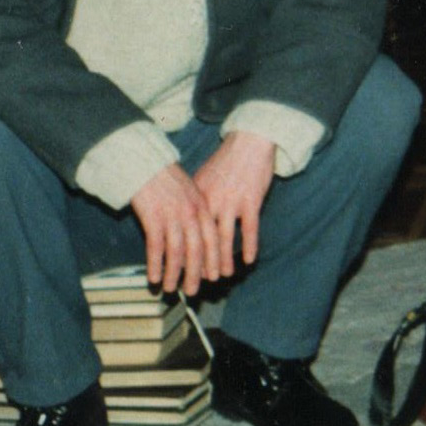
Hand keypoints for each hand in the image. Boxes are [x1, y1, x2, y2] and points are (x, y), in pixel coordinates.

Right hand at [129, 163, 220, 296]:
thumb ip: (198, 210)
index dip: (214, 259)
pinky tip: (154, 278)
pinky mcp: (153, 218)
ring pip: (177, 251)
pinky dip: (156, 264)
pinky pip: (156, 246)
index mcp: (203, 206)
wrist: (146, 164)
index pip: (213, 238)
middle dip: (197, 272)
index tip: (215, 277)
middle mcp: (191, 212)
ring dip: (175, 273)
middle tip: (195, 291)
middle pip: (198, 248)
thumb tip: (201, 233)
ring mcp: (173, 216)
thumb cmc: (167, 179)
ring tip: (172, 289)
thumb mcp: (191, 191)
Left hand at [192, 131, 277, 270]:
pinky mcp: (251, 200)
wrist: (249, 141)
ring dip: (222, 260)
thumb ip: (195, 200)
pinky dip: (250, 245)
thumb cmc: (227, 160)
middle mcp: (210, 202)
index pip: (185, 233)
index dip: (179, 255)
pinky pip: (250, 228)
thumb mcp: (203, 178)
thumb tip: (185, 219)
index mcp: (196, 198)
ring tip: (222, 276)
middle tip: (194, 284)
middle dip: (197, 266)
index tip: (174, 273)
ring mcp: (231, 202)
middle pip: (202, 241)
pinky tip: (250, 259)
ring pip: (224, 239)